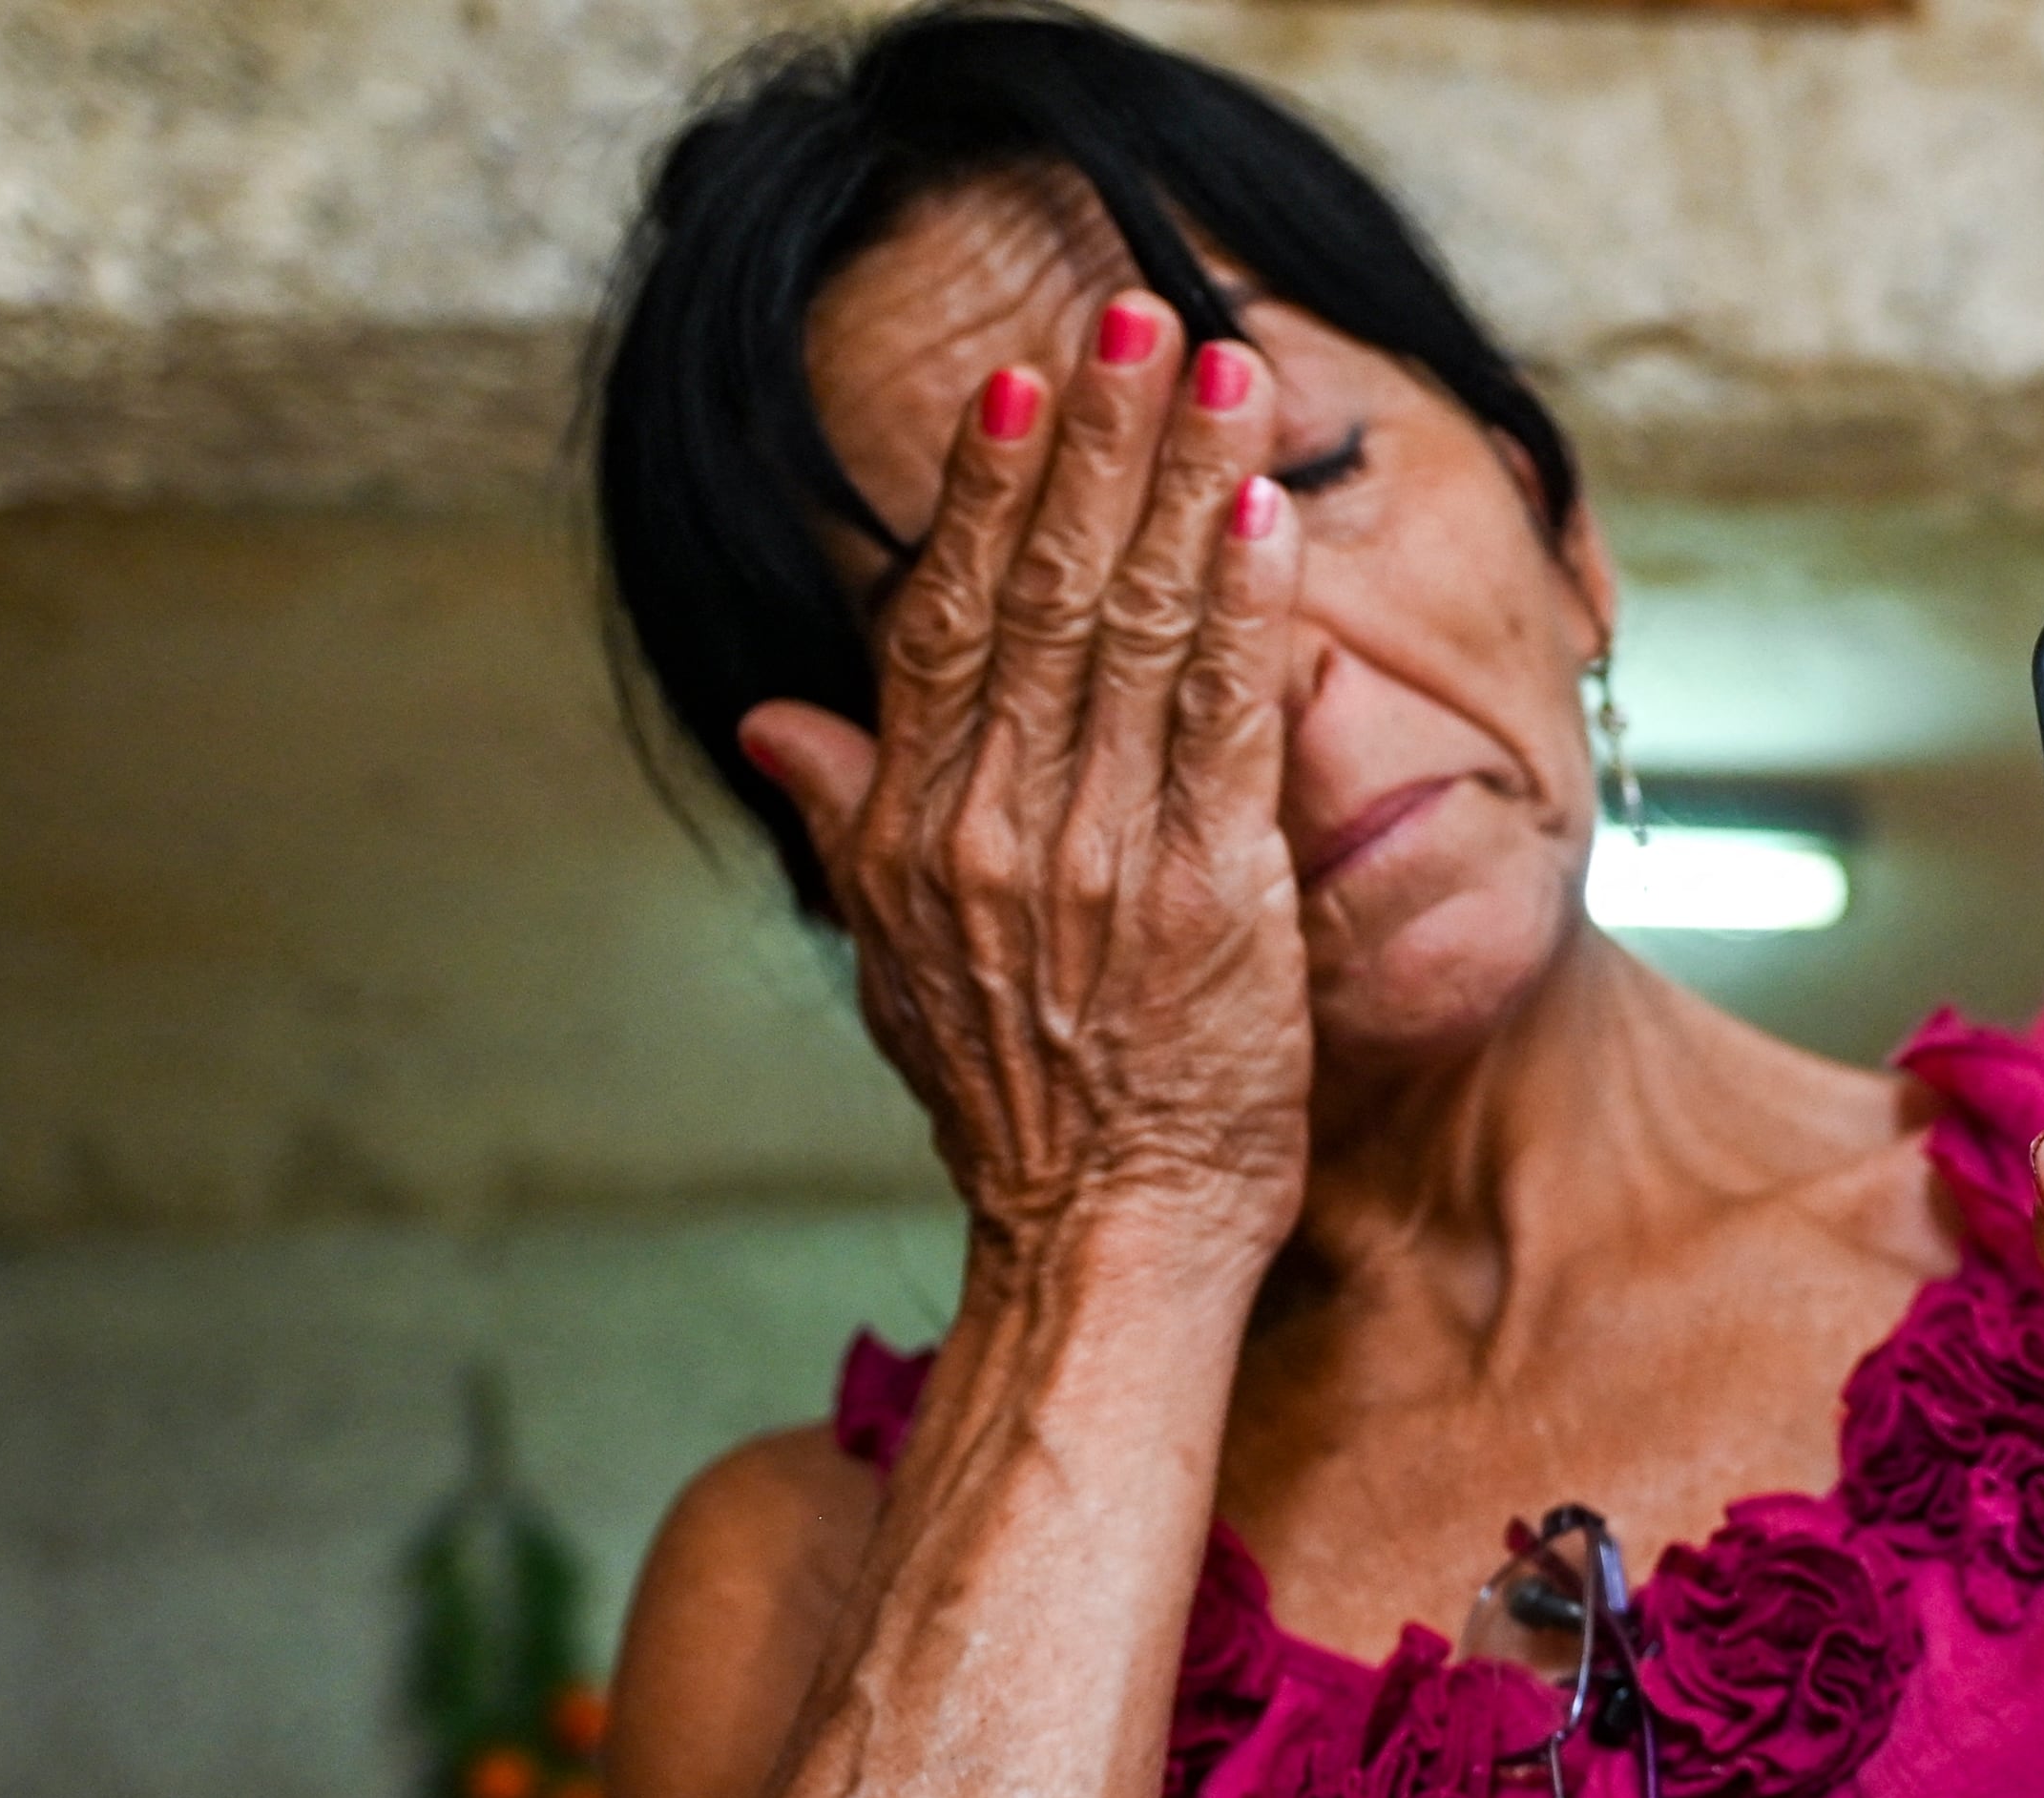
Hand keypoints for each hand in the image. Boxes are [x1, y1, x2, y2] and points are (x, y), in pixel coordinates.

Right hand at [740, 297, 1311, 1253]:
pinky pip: (1228, 719)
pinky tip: (1266, 514)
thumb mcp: (898, 967)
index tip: (1022, 379)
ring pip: (1138, 631)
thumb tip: (777, 717)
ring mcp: (1099, 858)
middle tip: (1140, 315)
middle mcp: (992, 827)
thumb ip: (847, 822)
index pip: (943, 619)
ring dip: (1181, 484)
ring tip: (1219, 371)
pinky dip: (1250, 608)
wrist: (1101, 1237)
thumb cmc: (1020, 1111)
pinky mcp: (1207, 895)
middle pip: (1044, 593)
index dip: (982, 491)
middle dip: (1097, 441)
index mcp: (914, 830)